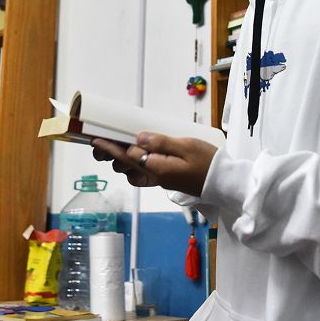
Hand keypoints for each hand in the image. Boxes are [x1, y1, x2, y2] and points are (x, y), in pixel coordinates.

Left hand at [91, 132, 217, 195]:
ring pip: (131, 172)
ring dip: (120, 161)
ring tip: (113, 147)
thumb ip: (161, 142)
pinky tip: (135, 158)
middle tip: (99, 142)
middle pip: (125, 166)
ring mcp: (159, 180)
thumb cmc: (208, 162)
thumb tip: (138, 138)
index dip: (110, 146)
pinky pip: (142, 176)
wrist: (224, 182)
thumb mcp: (187, 146)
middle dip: (110, 155)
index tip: (95, 139)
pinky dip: (133, 167)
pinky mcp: (165, 180)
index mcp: (158, 168)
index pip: (128, 156)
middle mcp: (155, 176)